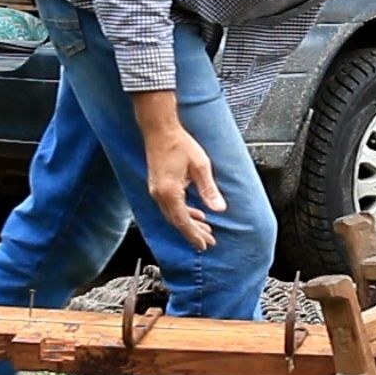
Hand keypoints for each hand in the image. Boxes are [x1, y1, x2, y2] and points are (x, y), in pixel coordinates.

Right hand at [133, 91, 227, 250]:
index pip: (183, 221)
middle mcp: (159, 194)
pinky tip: (194, 213)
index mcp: (169, 192)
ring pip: (173, 215)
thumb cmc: (178, 143)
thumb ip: (209, 190)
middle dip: (193, 233)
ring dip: (189, 223)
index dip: (195, 235)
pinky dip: (183, 213)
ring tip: (204, 229)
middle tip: (208, 241)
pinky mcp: (157, 186)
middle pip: (177, 222)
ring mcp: (156, 191)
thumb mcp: (200, 166)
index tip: (205, 245)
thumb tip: (219, 208)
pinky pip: (170, 206)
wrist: (159, 130)